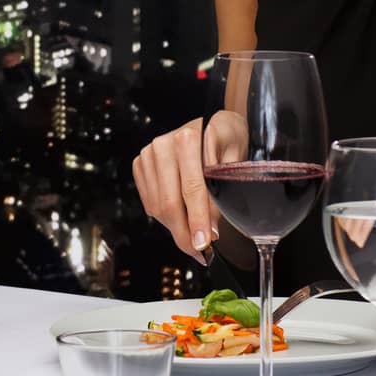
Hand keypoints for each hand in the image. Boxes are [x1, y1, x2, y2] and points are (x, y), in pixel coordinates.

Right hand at [132, 111, 247, 263]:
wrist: (213, 123)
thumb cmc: (227, 140)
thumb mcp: (234, 161)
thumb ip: (223, 191)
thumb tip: (211, 229)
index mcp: (188, 139)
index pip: (192, 189)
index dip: (198, 220)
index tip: (204, 243)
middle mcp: (163, 145)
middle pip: (170, 202)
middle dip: (184, 233)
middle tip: (199, 252)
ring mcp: (149, 154)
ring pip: (158, 206)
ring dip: (176, 228)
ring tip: (194, 237)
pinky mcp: (141, 164)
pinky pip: (150, 202)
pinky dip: (165, 218)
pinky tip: (182, 218)